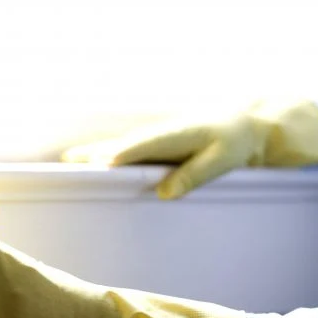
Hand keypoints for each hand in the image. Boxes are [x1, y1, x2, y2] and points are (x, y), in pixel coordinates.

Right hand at [62, 98, 317, 199]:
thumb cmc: (236, 142)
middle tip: (71, 161)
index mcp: (179, 134)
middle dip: (98, 152)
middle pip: (125, 144)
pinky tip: (94, 162)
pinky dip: (109, 155)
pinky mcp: (158, 144)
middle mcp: (162, 133)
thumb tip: (165, 192)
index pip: (146, 144)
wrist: (246, 125)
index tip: (104, 162)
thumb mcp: (223, 160)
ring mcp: (158, 137)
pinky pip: (130, 151)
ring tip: (70, 160)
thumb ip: (194, 175)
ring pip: (123, 146)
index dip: (125, 153)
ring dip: (97, 152)